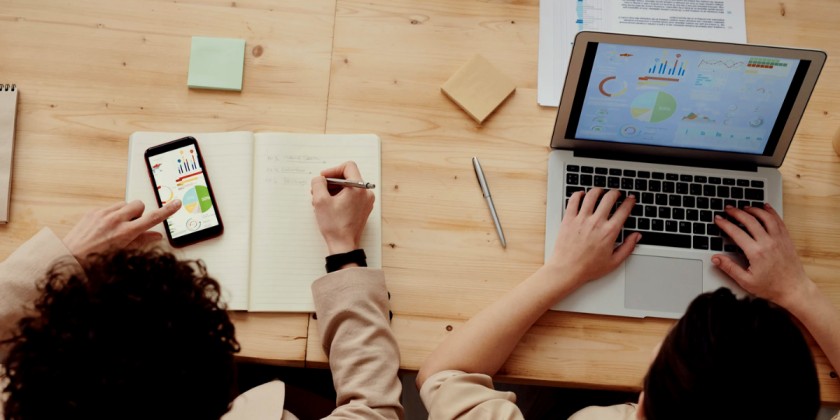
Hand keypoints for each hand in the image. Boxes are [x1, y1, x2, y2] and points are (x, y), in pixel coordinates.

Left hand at [63, 199, 181, 259]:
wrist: (70, 257)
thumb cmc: (96, 260)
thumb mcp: (123, 253)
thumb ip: (141, 241)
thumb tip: (156, 236)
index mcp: (125, 232)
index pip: (152, 218)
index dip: (167, 210)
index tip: (176, 204)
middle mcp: (115, 220)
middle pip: (139, 205)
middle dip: (140, 213)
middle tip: (134, 225)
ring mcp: (103, 214)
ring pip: (125, 204)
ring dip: (126, 213)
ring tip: (118, 227)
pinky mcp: (94, 211)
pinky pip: (110, 207)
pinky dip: (113, 214)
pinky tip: (106, 227)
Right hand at [311, 161, 374, 254]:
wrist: (344, 246)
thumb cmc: (334, 226)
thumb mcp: (320, 201)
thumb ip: (318, 184)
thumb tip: (320, 179)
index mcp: (359, 188)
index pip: (348, 167)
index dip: (333, 170)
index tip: (323, 179)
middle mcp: (366, 193)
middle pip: (348, 177)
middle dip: (331, 182)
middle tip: (319, 190)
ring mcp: (366, 202)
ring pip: (349, 187)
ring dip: (334, 190)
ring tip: (321, 200)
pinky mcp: (363, 209)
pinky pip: (351, 197)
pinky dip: (340, 197)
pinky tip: (329, 206)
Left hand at [547, 188, 639, 285]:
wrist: (567, 270)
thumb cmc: (589, 268)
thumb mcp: (614, 262)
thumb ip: (628, 247)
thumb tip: (637, 236)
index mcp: (609, 232)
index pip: (624, 210)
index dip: (629, 202)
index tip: (630, 199)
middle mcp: (596, 222)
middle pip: (609, 198)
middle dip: (615, 192)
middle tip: (616, 193)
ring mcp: (581, 219)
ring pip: (592, 195)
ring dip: (598, 190)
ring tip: (600, 191)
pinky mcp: (568, 219)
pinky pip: (573, 200)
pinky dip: (578, 194)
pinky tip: (582, 195)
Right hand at [712, 203, 810, 307]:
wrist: (794, 289)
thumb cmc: (771, 287)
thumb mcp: (746, 281)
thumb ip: (729, 268)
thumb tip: (716, 258)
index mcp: (756, 252)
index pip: (736, 232)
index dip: (725, 224)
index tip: (718, 219)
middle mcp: (768, 243)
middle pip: (750, 220)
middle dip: (736, 212)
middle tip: (728, 209)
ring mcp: (779, 239)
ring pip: (765, 217)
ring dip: (753, 210)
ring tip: (744, 207)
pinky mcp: (786, 239)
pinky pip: (778, 221)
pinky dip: (771, 212)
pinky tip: (765, 208)